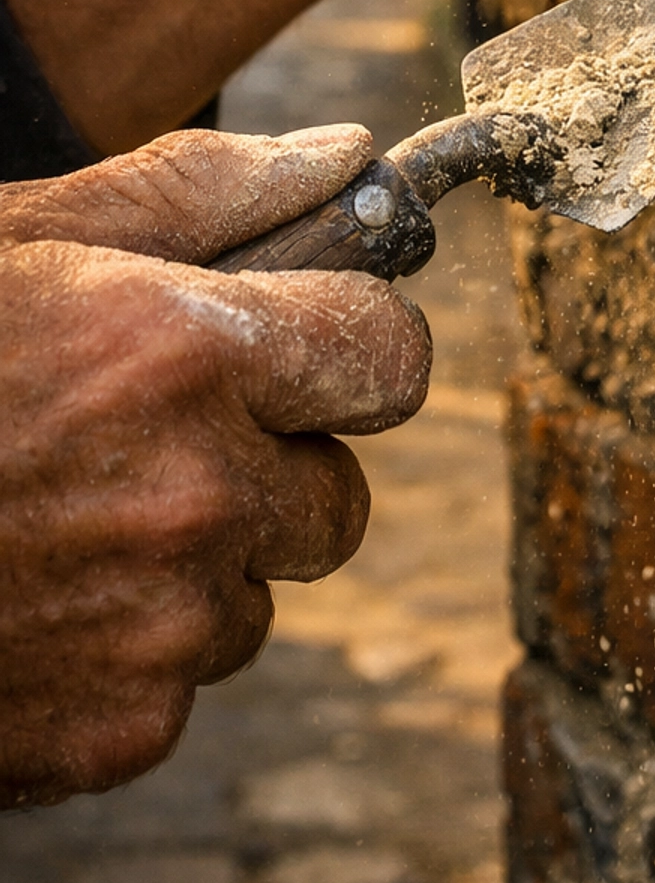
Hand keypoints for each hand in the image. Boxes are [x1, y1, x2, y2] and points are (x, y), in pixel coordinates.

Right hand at [0, 125, 429, 807]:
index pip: (390, 354)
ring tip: (68, 518)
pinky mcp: (125, 727)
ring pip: (262, 589)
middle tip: (156, 438)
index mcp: (180, 354)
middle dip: (274, 463)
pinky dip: (134, 648)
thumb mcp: (21, 240)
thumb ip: (201, 190)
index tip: (303, 346)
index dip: (349, 345)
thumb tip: (350, 155)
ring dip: (201, 561)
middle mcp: (197, 493)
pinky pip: (189, 676)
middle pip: (340, 490)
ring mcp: (163, 623)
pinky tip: (38, 597)